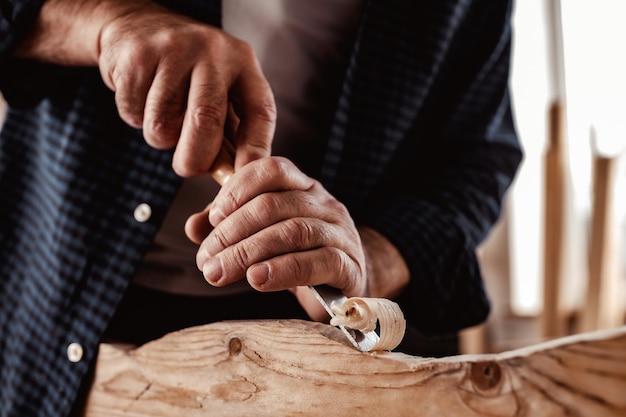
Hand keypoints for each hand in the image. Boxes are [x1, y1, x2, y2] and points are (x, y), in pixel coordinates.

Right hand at [17, 0, 275, 175]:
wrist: (137, 28)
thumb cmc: (188, 75)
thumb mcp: (220, 93)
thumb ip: (229, 134)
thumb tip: (232, 181)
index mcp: (244, 63)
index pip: (260, 110)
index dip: (255, 149)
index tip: (244, 178)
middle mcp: (214, 51)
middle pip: (206, 120)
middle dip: (195, 158)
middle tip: (188, 168)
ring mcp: (175, 49)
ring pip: (163, 122)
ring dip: (159, 137)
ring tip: (162, 118)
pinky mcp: (138, 55)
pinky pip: (135, 111)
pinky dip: (135, 118)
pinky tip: (142, 98)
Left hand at [186, 157, 368, 320]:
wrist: (346, 289)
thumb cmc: (299, 258)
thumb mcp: (262, 239)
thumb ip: (229, 229)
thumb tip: (194, 227)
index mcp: (302, 188)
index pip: (271, 169)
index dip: (237, 189)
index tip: (213, 218)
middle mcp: (324, 204)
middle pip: (273, 205)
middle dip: (231, 232)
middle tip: (206, 260)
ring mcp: (340, 233)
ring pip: (293, 231)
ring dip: (248, 252)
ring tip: (220, 273)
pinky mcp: (350, 265)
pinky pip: (319, 261)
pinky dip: (283, 270)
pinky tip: (257, 280)